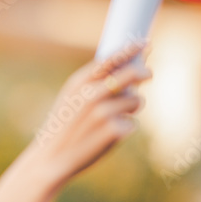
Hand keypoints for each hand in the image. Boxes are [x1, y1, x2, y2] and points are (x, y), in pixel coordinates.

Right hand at [24, 43, 150, 186]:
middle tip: (149, 74)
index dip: (131, 49)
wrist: (51, 158)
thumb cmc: (64, 127)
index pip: (111, 58)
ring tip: (111, 119)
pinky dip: (124, 129)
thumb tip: (126, 70)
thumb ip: (94, 84)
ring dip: (131, 108)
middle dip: (144, 72)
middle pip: (131, 74)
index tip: (146, 43)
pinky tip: (106, 137)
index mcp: (79, 83)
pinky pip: (132, 124)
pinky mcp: (114, 131)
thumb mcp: (71, 99)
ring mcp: (104, 113)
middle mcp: (92, 94)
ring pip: (136, 101)